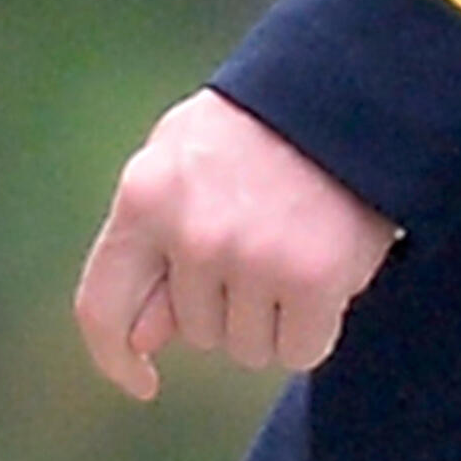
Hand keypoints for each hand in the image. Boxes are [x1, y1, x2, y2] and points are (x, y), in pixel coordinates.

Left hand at [74, 88, 397, 399]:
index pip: (101, 308)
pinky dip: (317, 327)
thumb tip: (143, 339)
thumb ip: (155, 240)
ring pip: (249, 348)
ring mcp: (253, 255)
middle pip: (198, 332)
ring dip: (276, 317)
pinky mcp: (313, 277)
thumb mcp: (188, 155)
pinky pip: (301, 351)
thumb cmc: (265, 122)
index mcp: (147, 194)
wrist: (358, 81)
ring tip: (300, 243)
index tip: (146, 380)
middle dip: (231, 305)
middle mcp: (193, 231)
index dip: (116, 359)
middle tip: (268, 238)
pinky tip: (329, 270)